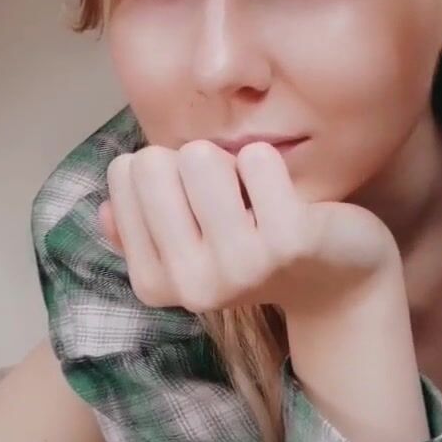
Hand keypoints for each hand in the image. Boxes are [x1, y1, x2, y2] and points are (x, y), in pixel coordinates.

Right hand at [99, 140, 399, 315]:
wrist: (338, 278)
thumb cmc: (257, 246)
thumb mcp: (193, 243)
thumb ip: (142, 229)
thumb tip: (104, 212)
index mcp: (155, 283)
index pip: (124, 174)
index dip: (165, 172)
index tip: (198, 207)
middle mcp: (191, 285)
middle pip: (154, 162)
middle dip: (194, 162)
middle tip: (232, 199)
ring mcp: (240, 267)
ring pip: (200, 156)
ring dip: (233, 162)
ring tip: (259, 200)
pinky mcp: (288, 242)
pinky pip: (257, 159)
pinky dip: (271, 163)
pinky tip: (290, 199)